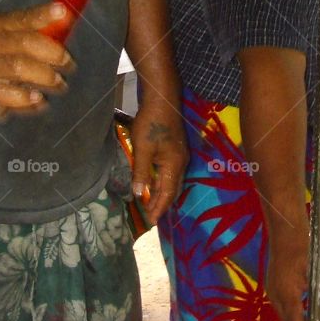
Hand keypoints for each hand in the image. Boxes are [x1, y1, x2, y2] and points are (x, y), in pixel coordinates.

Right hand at [0, 2, 73, 119]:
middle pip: (26, 42)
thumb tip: (68, 19)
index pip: (24, 17)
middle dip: (53, 52)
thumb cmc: (3, 54)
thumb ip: (41, 30)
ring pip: (20, 68)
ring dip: (46, 76)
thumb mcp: (15, 36)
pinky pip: (12, 95)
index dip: (44, 14)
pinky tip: (39, 98)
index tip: (63, 11)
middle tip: (68, 62)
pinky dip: (29, 98)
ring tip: (59, 83)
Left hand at [129, 103, 186, 223]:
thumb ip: (141, 173)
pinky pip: (170, 172)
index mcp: (174, 166)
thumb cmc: (151, 124)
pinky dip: (162, 182)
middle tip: (149, 216)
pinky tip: (153, 183)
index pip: (167, 194)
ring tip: (150, 203)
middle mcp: (181, 163)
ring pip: (171, 181)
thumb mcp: (142, 149)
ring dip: (161, 193)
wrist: (163, 99)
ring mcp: (180, 155)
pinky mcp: (176, 149)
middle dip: (161, 204)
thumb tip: (138, 194)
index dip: (158, 208)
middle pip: (172, 190)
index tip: (150, 221)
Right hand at [265, 222, 309, 320]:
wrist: (285, 228)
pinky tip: (303, 311)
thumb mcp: (316, 269)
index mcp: (287, 293)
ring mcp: (272, 288)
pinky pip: (281, 303)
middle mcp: (276, 294)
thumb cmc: (303, 246)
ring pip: (283, 313)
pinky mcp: (273, 283)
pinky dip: (291, 311)